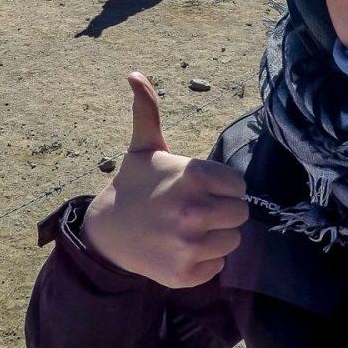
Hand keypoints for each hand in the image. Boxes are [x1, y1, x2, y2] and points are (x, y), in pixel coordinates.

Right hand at [81, 72, 248, 286]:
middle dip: (222, 212)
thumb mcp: (145, 147)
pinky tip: (182, 249)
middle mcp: (194, 210)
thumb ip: (148, 110)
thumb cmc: (135, 185)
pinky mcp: (186, 273)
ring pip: (232, 241)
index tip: (202, 189)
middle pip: (240, 214)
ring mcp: (190, 244)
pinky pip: (217, 266)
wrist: (106, 232)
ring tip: (189, 229)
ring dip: (216, 236)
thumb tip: (134, 74)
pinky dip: (204, 261)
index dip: (223, 188)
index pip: (239, 186)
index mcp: (194, 175)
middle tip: (197, 210)